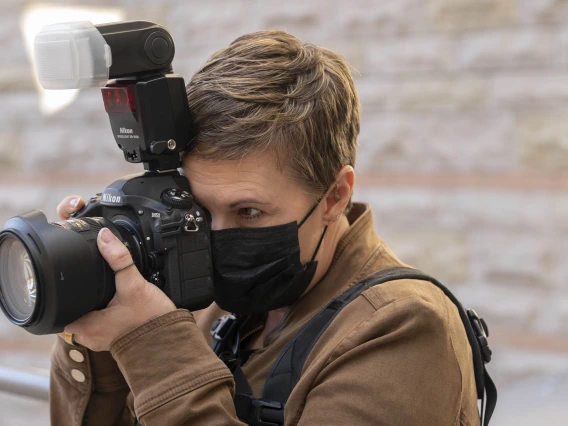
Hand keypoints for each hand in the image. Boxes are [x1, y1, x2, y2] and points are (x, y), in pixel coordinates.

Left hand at [56, 196, 175, 350]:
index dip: (62, 294)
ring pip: (86, 319)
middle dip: (79, 298)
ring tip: (102, 293)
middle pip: (71, 312)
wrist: (170, 339)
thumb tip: (105, 237)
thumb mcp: (134, 285)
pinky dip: (103, 314)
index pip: (59, 309)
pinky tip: (114, 304)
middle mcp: (89, 337)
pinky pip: (99, 325)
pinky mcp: (113, 340)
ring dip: (91, 307)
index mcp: (86, 327)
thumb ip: (119, 259)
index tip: (70, 282)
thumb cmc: (151, 319)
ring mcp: (100, 340)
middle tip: (90, 283)